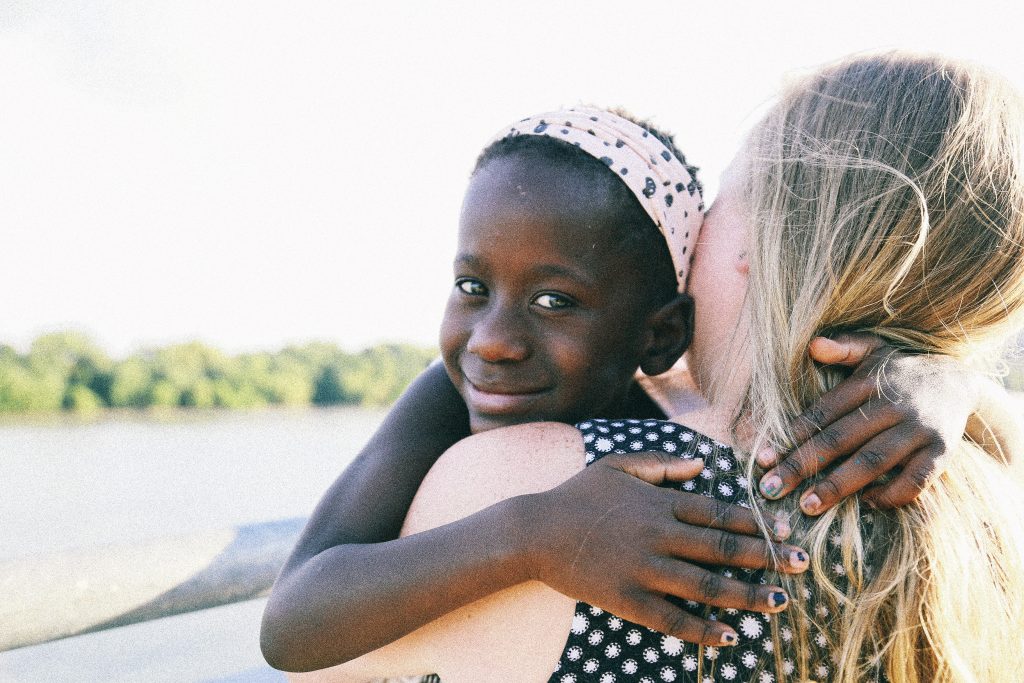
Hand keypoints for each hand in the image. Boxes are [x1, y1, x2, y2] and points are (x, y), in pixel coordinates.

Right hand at [525, 452, 808, 646]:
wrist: (534, 532)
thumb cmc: (577, 495)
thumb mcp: (618, 466)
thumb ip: (662, 464)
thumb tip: (702, 464)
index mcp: (659, 503)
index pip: (718, 513)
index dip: (755, 524)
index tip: (785, 532)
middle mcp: (658, 536)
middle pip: (722, 549)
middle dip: (765, 558)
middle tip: (800, 566)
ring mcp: (644, 570)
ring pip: (706, 586)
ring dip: (746, 595)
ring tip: (779, 603)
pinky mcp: (628, 600)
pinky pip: (673, 619)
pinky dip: (704, 629)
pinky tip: (731, 636)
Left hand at [756, 333, 973, 512]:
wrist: (961, 382)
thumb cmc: (900, 371)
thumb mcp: (873, 349)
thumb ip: (843, 348)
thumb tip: (812, 346)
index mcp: (869, 381)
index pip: (823, 412)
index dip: (792, 436)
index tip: (764, 459)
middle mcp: (893, 405)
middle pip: (841, 439)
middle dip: (803, 466)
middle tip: (771, 489)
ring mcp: (919, 430)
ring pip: (873, 461)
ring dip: (838, 485)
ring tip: (808, 505)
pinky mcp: (942, 452)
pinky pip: (915, 480)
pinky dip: (891, 494)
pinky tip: (866, 502)